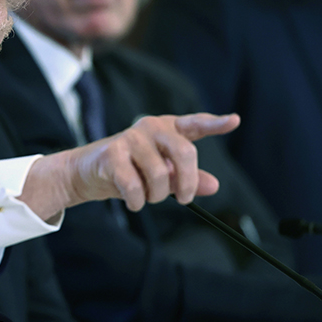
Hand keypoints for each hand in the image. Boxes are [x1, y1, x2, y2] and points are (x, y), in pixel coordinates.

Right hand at [20, 113, 239, 220]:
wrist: (87, 173)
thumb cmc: (130, 171)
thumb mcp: (163, 175)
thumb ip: (187, 178)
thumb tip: (214, 186)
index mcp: (166, 128)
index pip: (194, 124)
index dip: (215, 124)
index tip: (234, 120)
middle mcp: (150, 127)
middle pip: (184, 153)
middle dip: (188, 182)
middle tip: (183, 199)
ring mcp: (131, 138)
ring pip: (161, 175)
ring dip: (156, 196)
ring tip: (146, 197)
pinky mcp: (113, 153)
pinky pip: (136, 186)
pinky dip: (137, 201)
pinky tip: (132, 201)